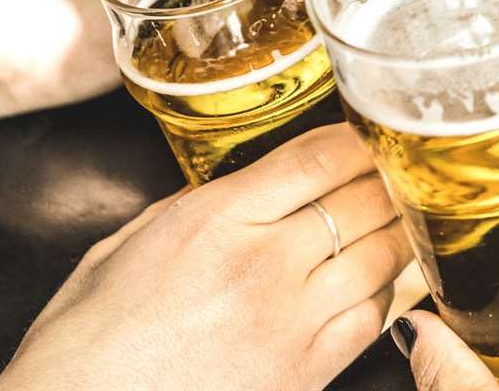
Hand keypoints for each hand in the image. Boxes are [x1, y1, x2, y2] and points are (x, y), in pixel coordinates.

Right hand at [0, 124, 411, 390]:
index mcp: (216, 219)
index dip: (358, 139)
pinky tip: (395, 274)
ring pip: (383, 254)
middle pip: (363, 201)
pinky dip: (395, 288)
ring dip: (401, 228)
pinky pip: (377, 316)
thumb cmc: (87, 341)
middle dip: (390, 178)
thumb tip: (245, 190)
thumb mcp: (129, 245)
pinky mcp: (309, 370)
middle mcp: (264, 264)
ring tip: (410, 212)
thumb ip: (197, 206)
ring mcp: (293, 320)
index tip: (370, 131)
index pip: (318, 159)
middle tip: (405, 168)